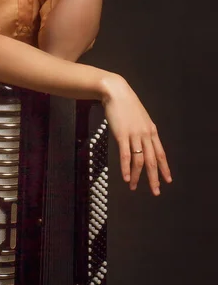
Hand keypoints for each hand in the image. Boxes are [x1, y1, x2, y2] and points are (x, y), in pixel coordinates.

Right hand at [100, 73, 172, 195]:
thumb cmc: (126, 104)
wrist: (116, 92)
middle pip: (152, 160)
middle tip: (156, 191)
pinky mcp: (122, 134)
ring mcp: (134, 135)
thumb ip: (143, 131)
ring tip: (133, 187)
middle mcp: (146, 134)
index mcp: (151, 131)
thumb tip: (144, 143)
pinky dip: (126, 168)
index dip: (164, 168)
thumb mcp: (140, 118)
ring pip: (139, 160)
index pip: (160, 153)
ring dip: (137, 176)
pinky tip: (125, 177)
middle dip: (154, 178)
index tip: (167, 180)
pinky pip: (126, 155)